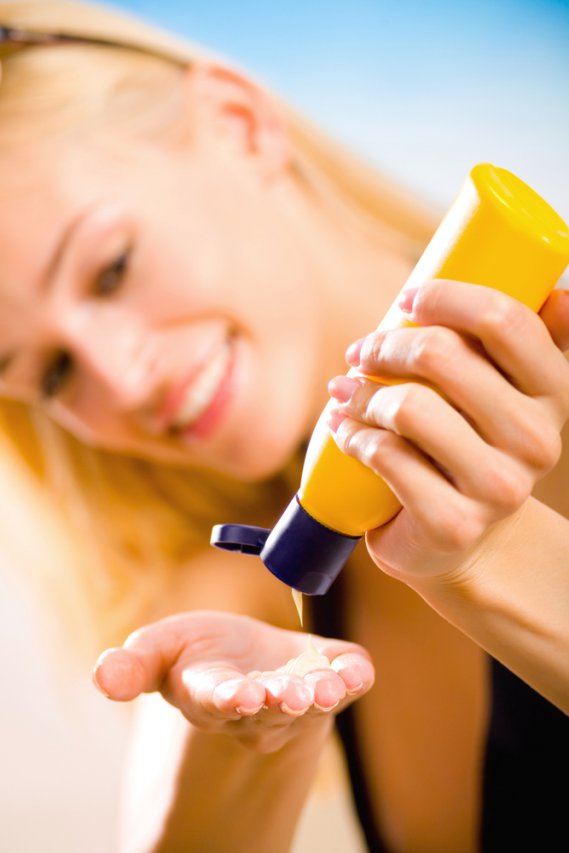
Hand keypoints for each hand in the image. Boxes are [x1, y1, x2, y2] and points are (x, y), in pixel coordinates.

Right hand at [93, 611, 373, 752]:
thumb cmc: (200, 652)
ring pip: (311, 702)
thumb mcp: (159, 650)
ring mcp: (298, 691)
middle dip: (278, 702)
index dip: (228, 698)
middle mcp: (258, 703)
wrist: (247, 658)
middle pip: (269, 709)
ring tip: (323, 689)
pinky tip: (357, 670)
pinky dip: (355, 675)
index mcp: (212, 694)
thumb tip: (101, 676)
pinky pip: (349, 681)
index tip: (238, 695)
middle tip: (287, 695)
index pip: (218, 701)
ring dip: (318, 695)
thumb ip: (132, 666)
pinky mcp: (330, 673)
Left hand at [327, 281, 568, 582]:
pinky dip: (352, 435)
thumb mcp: (511, 399)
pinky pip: (386, 456)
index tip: (406, 300)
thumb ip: (530, 347)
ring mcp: (497, 487)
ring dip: (362, 394)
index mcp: (554, 393)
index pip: (504, 320)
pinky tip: (344, 429)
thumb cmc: (475, 449)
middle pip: (442, 356)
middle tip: (360, 354)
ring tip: (346, 394)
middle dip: (385, 346)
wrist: (465, 541)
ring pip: (409, 407)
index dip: (446, 297)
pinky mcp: (453, 523)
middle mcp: (536, 440)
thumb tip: (557, 294)